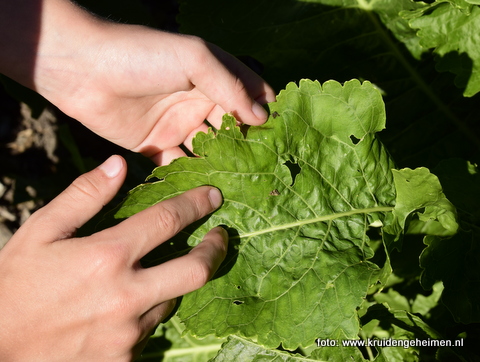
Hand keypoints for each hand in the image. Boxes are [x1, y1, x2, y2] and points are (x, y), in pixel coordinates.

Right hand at [0, 155, 227, 360]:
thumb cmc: (15, 286)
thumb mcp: (41, 231)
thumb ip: (84, 195)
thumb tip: (118, 164)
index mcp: (107, 256)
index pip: (169, 219)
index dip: (197, 203)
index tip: (213, 196)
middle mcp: (126, 295)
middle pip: (195, 269)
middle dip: (215, 248)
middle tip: (220, 236)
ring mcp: (128, 332)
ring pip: (173, 299)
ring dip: (174, 280)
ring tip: (160, 270)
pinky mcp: (124, 358)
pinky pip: (151, 328)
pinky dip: (149, 309)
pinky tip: (131, 304)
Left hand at [26, 0, 276, 164]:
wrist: (82, 68)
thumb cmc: (142, 55)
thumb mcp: (195, 58)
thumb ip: (230, 86)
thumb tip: (261, 117)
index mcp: (212, 76)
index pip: (249, 97)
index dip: (267, 116)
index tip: (285, 140)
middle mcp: (199, 101)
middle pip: (232, 129)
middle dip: (248, 148)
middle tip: (268, 172)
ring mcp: (177, 124)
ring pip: (208, 150)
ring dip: (223, 166)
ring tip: (244, 188)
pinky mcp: (154, 145)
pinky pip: (179, 164)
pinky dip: (191, 177)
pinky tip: (206, 193)